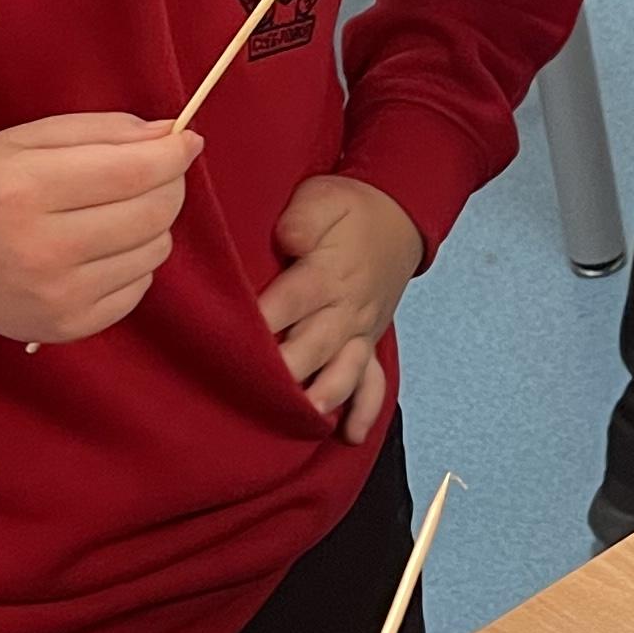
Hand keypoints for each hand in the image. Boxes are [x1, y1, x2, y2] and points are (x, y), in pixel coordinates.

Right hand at [0, 114, 200, 345]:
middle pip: (153, 212)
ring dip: (151, 225)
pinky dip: (133, 262)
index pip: (134, 171)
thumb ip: (103, 131)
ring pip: (155, 250)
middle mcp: (42, 248)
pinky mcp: (69, 327)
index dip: (173, 153)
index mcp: (26, 189)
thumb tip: (173, 136)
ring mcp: (58, 295)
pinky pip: (139, 287)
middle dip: (168, 184)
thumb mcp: (27, 140)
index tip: (185, 141)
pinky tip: (98, 250)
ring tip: (112, 213)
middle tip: (154, 173)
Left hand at [259, 175, 421, 439]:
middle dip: (288, 370)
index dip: (262, 322)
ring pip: (345, 369)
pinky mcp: (370, 342)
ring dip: (327, 394)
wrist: (401, 217)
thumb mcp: (324, 197)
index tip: (232, 341)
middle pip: (314, 345)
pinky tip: (349, 435)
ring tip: (306, 417)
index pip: (290, 301)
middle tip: (256, 392)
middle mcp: (346, 308)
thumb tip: (288, 239)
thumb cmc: (350, 208)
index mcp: (327, 273)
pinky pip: (375, 381)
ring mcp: (361, 330)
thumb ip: (303, 218)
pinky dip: (366, 410)